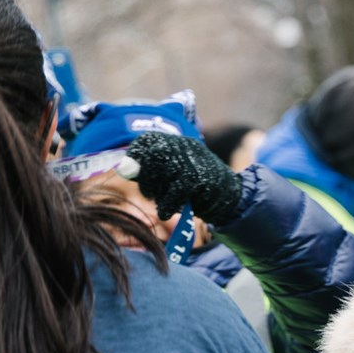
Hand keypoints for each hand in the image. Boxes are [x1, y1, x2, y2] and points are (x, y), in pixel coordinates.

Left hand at [125, 133, 244, 224]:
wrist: (230, 196)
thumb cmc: (195, 187)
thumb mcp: (172, 175)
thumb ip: (148, 170)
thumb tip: (124, 169)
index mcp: (176, 142)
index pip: (146, 141)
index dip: (135, 156)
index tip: (131, 172)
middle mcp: (184, 146)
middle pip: (152, 157)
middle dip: (146, 179)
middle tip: (150, 192)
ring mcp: (193, 161)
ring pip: (162, 175)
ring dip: (157, 193)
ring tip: (164, 202)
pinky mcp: (200, 178)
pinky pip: (175, 192)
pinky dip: (167, 205)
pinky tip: (166, 211)